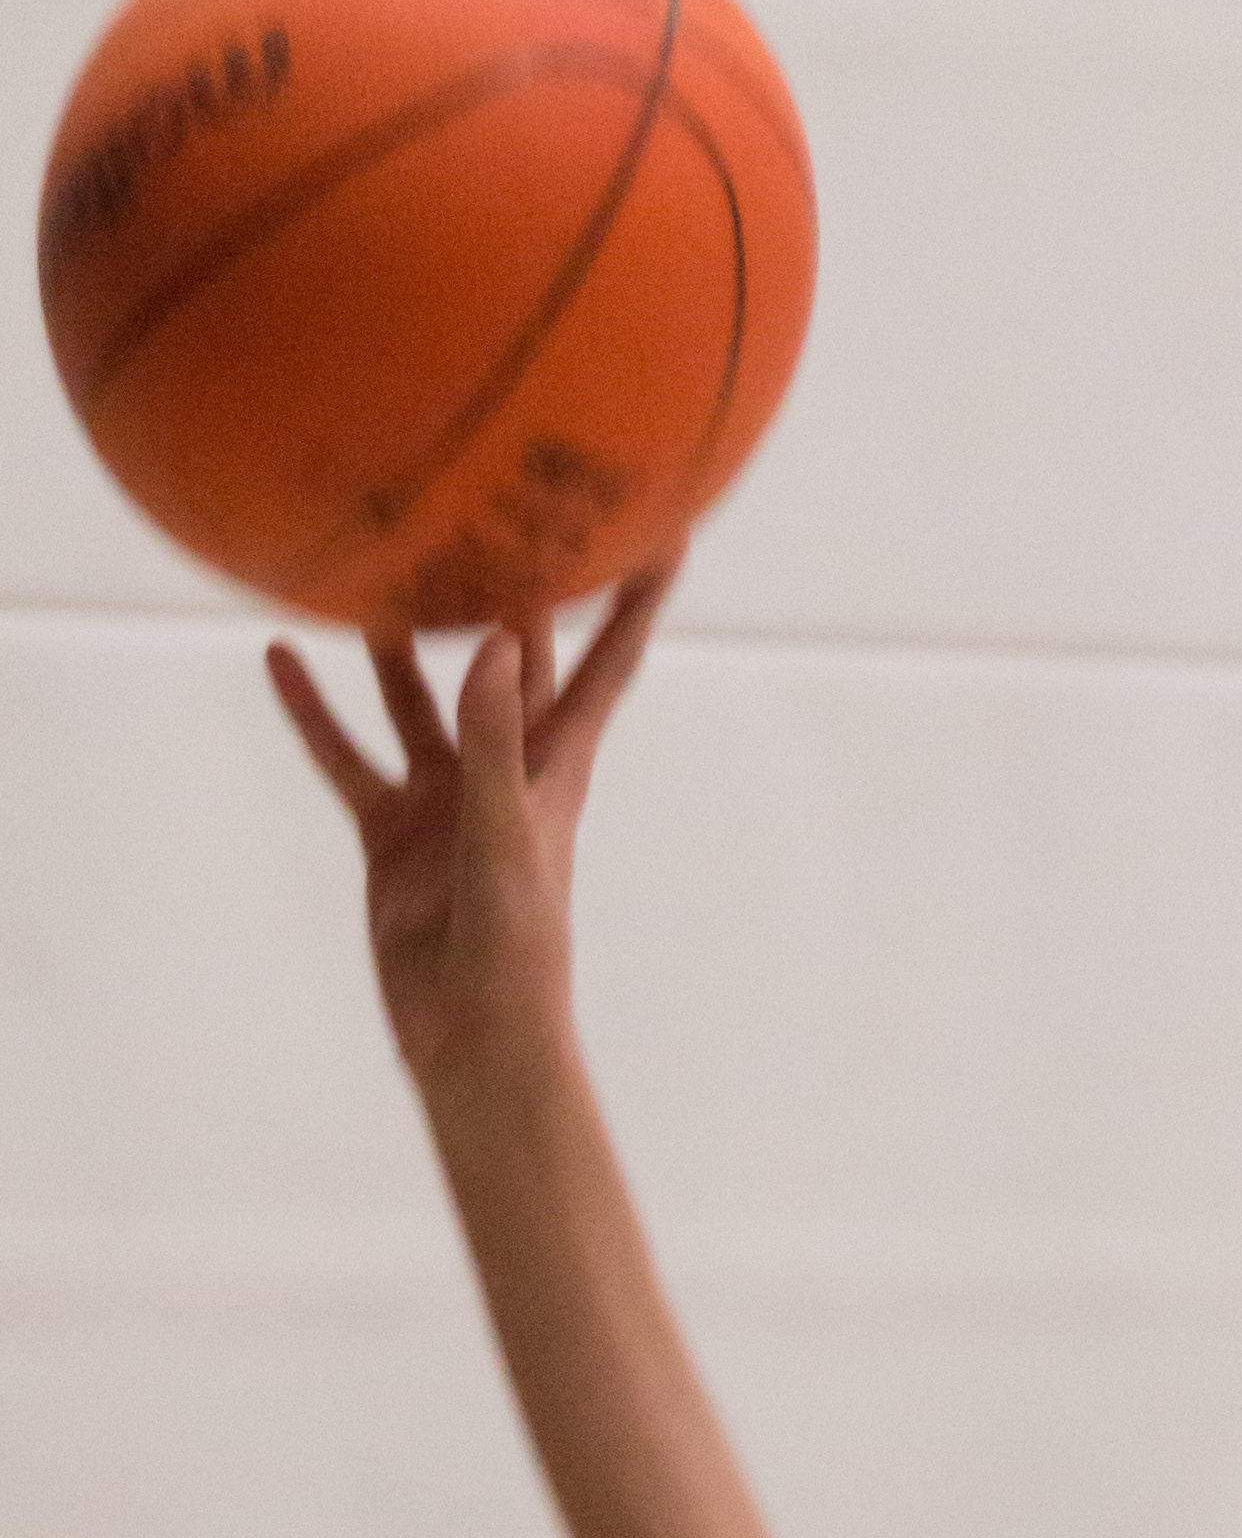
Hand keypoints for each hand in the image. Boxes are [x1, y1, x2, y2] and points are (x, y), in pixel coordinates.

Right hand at [266, 562, 675, 1088]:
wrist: (473, 1035)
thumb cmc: (515, 946)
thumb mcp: (506, 833)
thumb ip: (497, 739)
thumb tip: (499, 643)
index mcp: (559, 763)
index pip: (609, 661)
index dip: (637, 599)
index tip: (667, 529)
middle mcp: (507, 766)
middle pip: (513, 659)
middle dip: (507, 591)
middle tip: (489, 502)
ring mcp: (447, 796)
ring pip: (419, 697)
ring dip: (397, 641)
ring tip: (369, 566)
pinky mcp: (393, 830)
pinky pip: (347, 756)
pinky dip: (315, 713)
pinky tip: (279, 658)